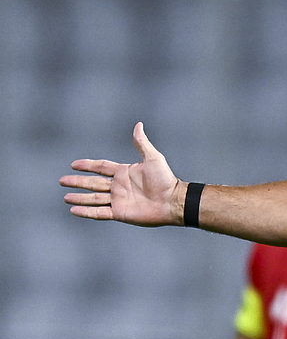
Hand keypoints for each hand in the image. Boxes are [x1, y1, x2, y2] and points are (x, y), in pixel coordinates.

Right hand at [60, 122, 184, 226]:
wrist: (173, 201)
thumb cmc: (165, 180)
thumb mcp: (153, 158)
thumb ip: (141, 143)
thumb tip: (138, 125)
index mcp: (124, 172)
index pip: (101, 167)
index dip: (87, 165)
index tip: (74, 165)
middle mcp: (119, 186)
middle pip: (93, 183)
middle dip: (78, 182)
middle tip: (62, 180)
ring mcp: (119, 200)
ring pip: (93, 198)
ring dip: (79, 197)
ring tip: (65, 196)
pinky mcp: (120, 213)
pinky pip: (99, 212)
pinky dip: (86, 211)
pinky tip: (74, 210)